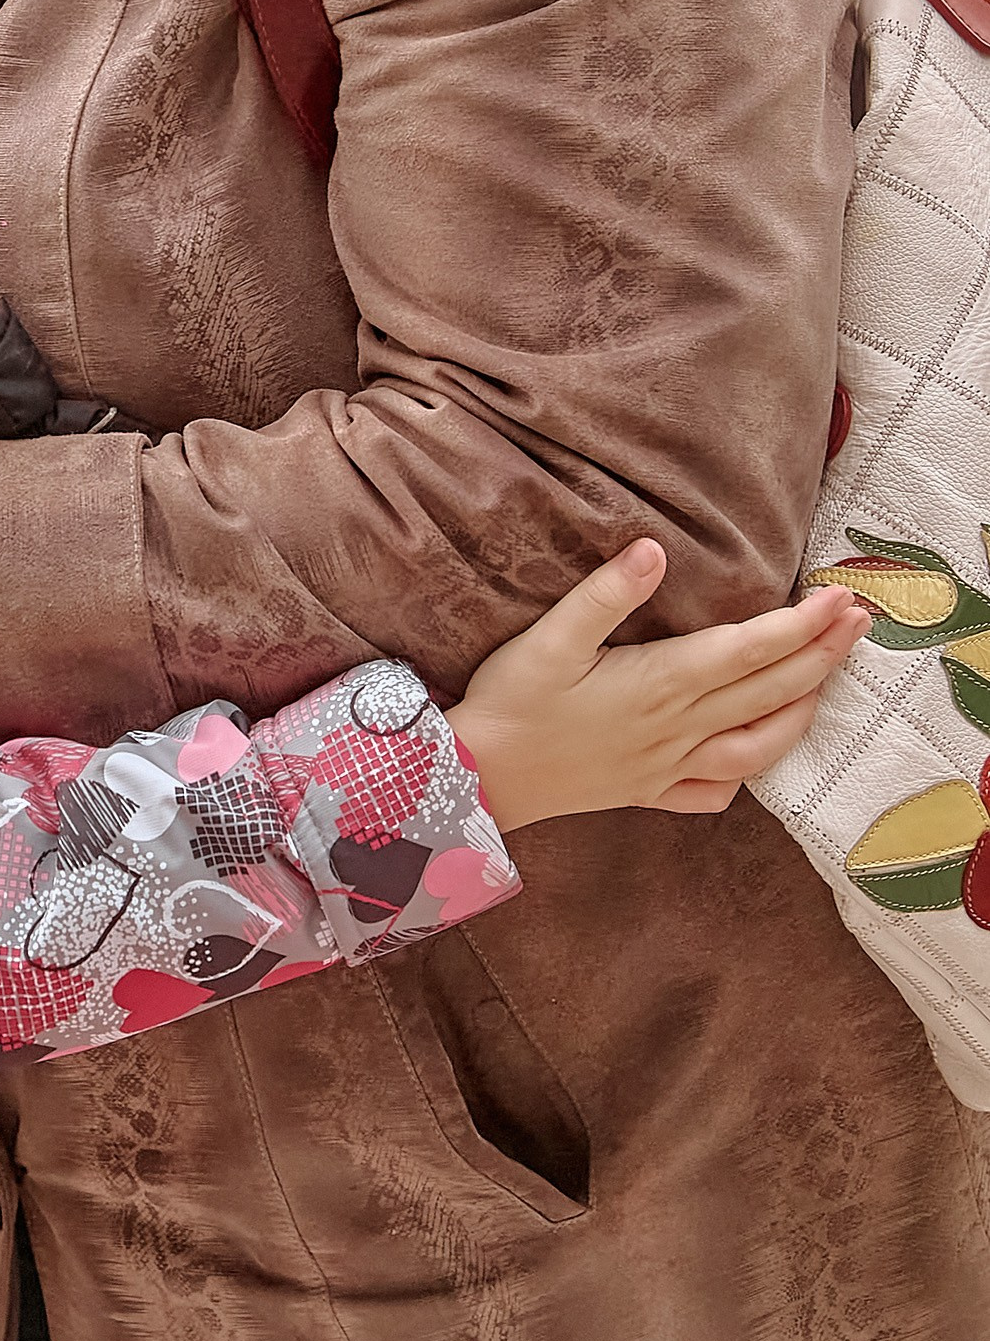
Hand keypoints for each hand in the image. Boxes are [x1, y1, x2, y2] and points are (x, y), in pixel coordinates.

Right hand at [448, 540, 869, 833]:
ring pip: (758, 745)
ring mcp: (668, 766)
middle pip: (768, 691)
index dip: (801, 624)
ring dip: (802, 711)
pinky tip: (753, 758)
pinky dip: (744, 776)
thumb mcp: (548, 639)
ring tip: (826, 681)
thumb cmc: (511, 702)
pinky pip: (714, 792)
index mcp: (660, 684)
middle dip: (821, 654)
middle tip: (861, 621)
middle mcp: (678, 728)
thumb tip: (655, 548)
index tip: (840, 599)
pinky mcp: (649, 790)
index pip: (749, 650)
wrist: (479, 778)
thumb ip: (605, 594)